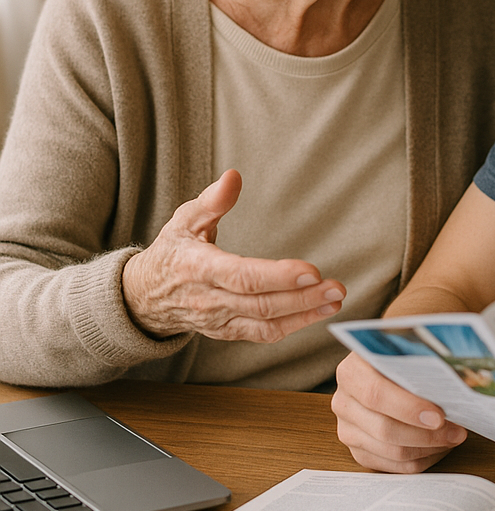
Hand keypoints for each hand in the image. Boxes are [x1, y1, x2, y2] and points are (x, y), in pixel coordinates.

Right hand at [121, 170, 344, 340]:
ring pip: (265, 323)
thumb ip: (211, 201)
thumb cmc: (172, 252)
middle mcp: (209, 300)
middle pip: (260, 304)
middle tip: (336, 288)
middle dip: (302, 298)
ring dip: (304, 314)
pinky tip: (318, 313)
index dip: (277, 277)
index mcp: (198, 268)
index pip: (241, 276)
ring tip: (335, 301)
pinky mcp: (227, 332)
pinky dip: (292, 326)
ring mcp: (218, 320)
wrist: (143, 298)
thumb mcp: (184, 221)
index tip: (311, 271)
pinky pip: (262, 334)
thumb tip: (233, 176)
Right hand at [332, 352, 466, 472]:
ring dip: (428, 448)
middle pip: (384, 429)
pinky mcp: (359, 450)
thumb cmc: (399, 355)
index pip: (376, 394)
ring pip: (391, 451)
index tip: (439, 416)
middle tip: (458, 431)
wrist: (381, 365)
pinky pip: (393, 466)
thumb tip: (455, 377)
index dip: (409, 408)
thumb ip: (421, 358)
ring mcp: (348, 429)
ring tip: (454, 436)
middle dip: (427, 434)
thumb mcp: (405, 346)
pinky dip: (422, 459)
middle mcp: (344, 402)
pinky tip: (440, 446)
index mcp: (351, 372)